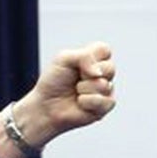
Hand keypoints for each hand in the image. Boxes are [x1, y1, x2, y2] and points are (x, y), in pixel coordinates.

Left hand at [0, 42, 116, 156]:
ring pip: (105, 85)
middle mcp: (101, 74)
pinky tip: (80, 103)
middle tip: (76, 80)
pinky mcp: (103, 107)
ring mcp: (104, 91)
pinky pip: (106, 102)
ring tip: (76, 92)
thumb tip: (98, 73)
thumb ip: (84, 56)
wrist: (46, 106)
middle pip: (110, 68)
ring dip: (84, 89)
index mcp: (93, 59)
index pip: (105, 50)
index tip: (77, 64)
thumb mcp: (63, 59)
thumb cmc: (53, 82)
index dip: (92, 57)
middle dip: (87, 74)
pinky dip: (88, 102)